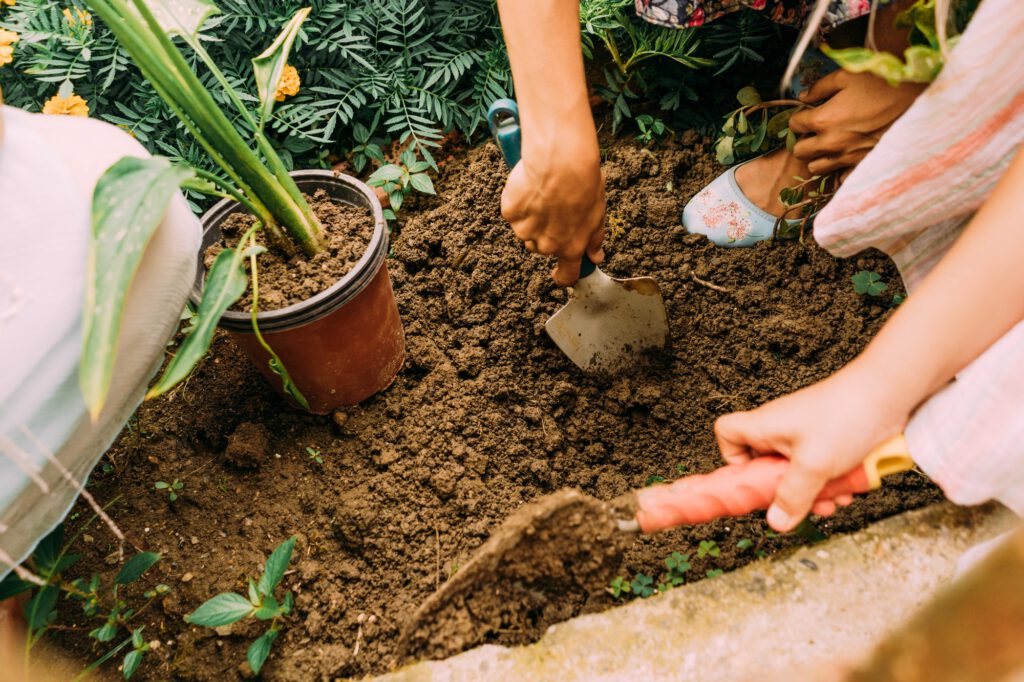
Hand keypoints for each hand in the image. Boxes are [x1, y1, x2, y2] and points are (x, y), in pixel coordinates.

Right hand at [501, 139, 605, 285]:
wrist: (560, 160)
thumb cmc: (583, 183)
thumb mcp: (598, 213)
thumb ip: (594, 239)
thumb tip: (596, 257)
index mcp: (571, 247)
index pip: (566, 275)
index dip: (563, 276)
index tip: (559, 274)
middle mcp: (546, 245)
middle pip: (542, 249)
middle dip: (546, 235)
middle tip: (555, 210)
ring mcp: (525, 230)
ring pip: (525, 232)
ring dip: (531, 220)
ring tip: (543, 195)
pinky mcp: (510, 213)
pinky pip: (513, 213)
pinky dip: (519, 203)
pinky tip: (530, 187)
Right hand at [713, 364, 909, 531]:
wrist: (888, 393)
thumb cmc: (845, 416)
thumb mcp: (814, 464)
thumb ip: (793, 496)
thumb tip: (776, 522)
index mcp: (764, 427)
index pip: (727, 435)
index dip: (732, 459)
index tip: (752, 481)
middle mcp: (780, 429)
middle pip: (765, 465)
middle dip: (784, 491)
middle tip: (800, 503)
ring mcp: (805, 435)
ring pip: (797, 472)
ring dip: (814, 492)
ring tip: (834, 500)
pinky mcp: (828, 440)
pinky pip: (820, 468)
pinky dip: (832, 482)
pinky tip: (849, 490)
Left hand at [789, 69, 924, 175]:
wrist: (920, 100)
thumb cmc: (883, 83)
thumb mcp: (848, 76)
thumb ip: (820, 87)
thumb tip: (804, 96)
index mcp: (823, 120)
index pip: (794, 125)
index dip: (800, 117)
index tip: (809, 112)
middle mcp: (830, 144)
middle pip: (799, 152)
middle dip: (803, 140)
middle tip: (816, 130)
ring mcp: (846, 158)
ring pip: (816, 168)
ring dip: (817, 156)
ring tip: (829, 143)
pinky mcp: (862, 166)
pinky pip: (840, 178)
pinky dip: (838, 170)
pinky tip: (846, 156)